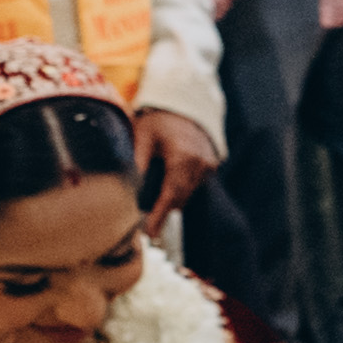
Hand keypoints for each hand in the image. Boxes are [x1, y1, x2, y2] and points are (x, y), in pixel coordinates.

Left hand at [137, 108, 217, 223]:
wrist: (185, 108)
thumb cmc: (159, 121)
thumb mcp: (142, 136)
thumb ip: (138, 160)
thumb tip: (131, 189)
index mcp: (183, 156)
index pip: (171, 194)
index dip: (160, 215)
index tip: (150, 233)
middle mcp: (200, 163)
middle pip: (179, 198)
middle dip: (162, 209)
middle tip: (145, 218)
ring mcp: (208, 166)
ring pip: (187, 195)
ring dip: (171, 198)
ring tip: (155, 192)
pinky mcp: (211, 167)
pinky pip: (193, 187)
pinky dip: (180, 189)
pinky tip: (169, 179)